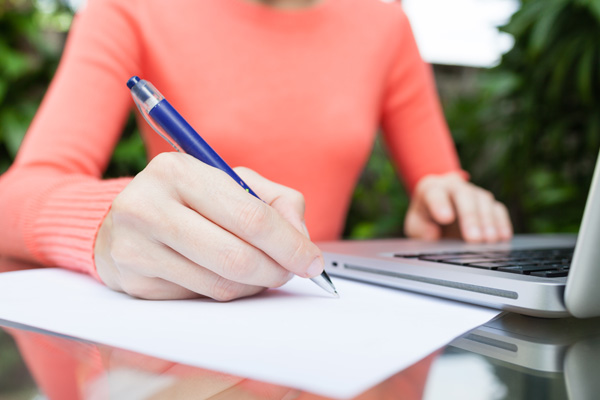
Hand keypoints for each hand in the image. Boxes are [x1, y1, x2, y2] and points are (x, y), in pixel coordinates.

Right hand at [94, 152, 323, 300]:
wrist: (120, 220)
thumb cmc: (185, 199)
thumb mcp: (229, 182)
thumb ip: (275, 200)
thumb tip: (301, 239)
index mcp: (178, 171)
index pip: (251, 217)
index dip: (290, 244)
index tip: (312, 261)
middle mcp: (149, 206)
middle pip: (237, 256)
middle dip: (276, 270)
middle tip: (288, 271)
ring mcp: (135, 246)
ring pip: (220, 284)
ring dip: (253, 284)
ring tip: (258, 271)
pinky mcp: (133, 279)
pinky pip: (199, 297)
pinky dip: (224, 291)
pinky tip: (223, 275)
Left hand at [404, 172, 512, 242]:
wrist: (438, 213)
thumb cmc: (425, 220)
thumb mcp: (416, 226)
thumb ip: (421, 230)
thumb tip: (433, 235)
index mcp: (430, 188)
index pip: (434, 193)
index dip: (440, 204)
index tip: (445, 218)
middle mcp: (454, 186)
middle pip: (464, 195)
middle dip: (470, 217)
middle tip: (473, 238)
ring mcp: (473, 192)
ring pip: (484, 200)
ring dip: (488, 222)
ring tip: (489, 240)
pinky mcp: (488, 203)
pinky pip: (498, 209)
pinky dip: (502, 223)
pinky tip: (503, 237)